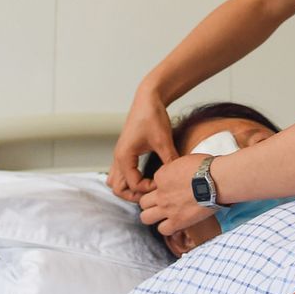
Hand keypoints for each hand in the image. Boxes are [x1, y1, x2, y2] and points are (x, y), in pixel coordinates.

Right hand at [107, 84, 177, 201]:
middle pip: (117, 189)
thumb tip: (179, 177)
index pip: (133, 186)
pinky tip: (148, 176)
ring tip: (149, 186)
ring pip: (116, 181)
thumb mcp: (164, 140)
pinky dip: (130, 179)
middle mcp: (118, 158)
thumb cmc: (153, 116)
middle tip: (154, 191)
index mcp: (124, 157)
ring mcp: (120, 155)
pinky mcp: (125, 151)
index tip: (164, 183)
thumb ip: (169, 160)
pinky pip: (121, 173)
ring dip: (129, 188)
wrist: (148, 98)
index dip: (149, 189)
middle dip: (134, 195)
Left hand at [136, 152, 214, 234]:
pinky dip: (167, 227)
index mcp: (161, 176)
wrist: (217, 181)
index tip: (171, 187)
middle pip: (143, 202)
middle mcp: (160, 193)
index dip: (162, 186)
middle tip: (161, 203)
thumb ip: (175, 169)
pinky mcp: (177, 221)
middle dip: (150, 202)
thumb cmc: (207, 168)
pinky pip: (162, 229)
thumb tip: (177, 173)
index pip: (154, 183)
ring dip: (152, 216)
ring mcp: (167, 208)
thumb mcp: (185, 160)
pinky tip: (174, 223)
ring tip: (162, 215)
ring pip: (145, 217)